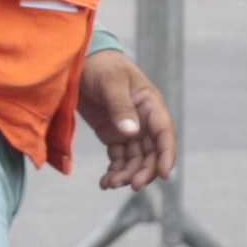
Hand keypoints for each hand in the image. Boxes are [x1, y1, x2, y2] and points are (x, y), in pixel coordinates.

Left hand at [77, 47, 175, 190]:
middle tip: (132, 185)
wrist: (80, 61)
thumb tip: (132, 132)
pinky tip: (106, 182)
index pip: (164, 133)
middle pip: (151, 152)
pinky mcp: (113, 134)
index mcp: (150, 105)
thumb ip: (121, 106)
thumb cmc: (101, 65)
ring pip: (135, 158)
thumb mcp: (111, 82)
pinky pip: (119, 157)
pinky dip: (115, 170)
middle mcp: (144, 120)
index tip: (163, 174)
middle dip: (144, 170)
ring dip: (126, 173)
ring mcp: (129, 129)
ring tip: (110, 184)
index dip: (166, 154)